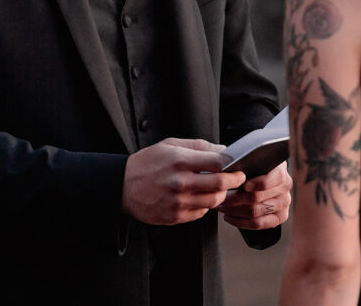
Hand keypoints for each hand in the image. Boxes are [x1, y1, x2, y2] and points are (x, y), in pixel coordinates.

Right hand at [122, 138, 244, 225]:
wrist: (122, 186)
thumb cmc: (147, 163)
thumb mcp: (170, 145)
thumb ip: (198, 146)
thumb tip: (222, 150)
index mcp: (179, 161)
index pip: (217, 163)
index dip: (232, 164)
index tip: (237, 164)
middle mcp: (179, 183)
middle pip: (220, 185)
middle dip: (234, 181)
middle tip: (238, 178)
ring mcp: (177, 202)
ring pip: (213, 201)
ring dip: (221, 194)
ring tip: (220, 188)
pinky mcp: (175, 217)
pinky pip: (201, 212)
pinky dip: (205, 205)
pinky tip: (201, 197)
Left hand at [217, 161, 291, 229]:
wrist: (263, 175)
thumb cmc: (253, 166)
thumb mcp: (251, 160)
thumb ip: (245, 163)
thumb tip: (231, 171)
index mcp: (280, 170)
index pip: (270, 180)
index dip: (256, 184)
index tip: (242, 185)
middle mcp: (285, 187)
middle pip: (257, 197)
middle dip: (234, 198)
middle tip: (221, 197)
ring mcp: (284, 203)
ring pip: (255, 212)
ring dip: (234, 210)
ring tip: (222, 206)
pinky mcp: (280, 217)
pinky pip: (258, 224)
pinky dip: (241, 222)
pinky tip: (230, 217)